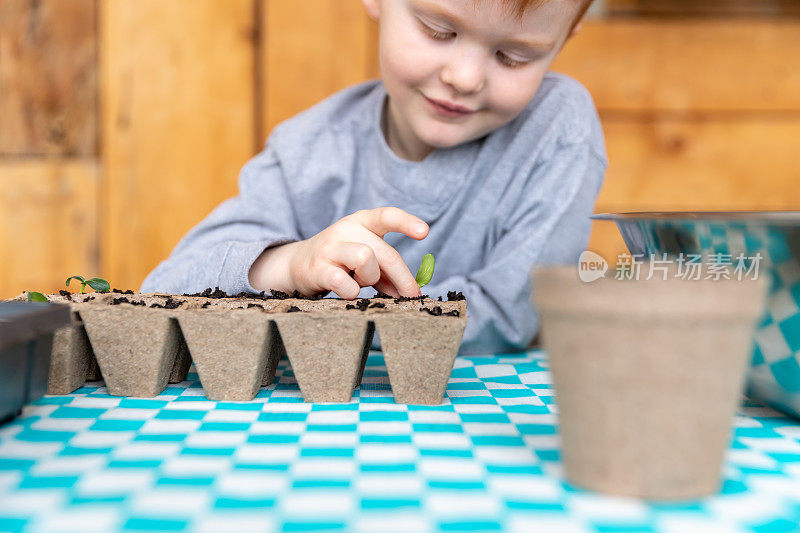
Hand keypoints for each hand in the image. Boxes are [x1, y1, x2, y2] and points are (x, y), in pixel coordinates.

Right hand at [288, 207, 428, 298]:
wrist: (296, 265)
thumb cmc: (340, 261)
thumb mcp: (365, 259)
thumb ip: (387, 272)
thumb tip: (410, 292)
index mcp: (361, 221)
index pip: (386, 216)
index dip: (406, 222)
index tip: (424, 232)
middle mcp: (345, 229)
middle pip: (385, 253)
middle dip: (403, 278)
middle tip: (412, 295)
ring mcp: (329, 247)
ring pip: (366, 260)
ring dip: (369, 279)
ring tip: (359, 281)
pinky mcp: (317, 268)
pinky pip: (345, 283)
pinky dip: (352, 292)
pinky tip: (345, 289)